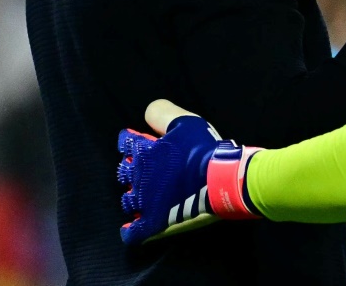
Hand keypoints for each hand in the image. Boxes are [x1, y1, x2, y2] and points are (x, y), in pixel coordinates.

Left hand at [117, 100, 260, 244]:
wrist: (221, 179)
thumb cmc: (204, 149)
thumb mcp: (185, 121)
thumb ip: (162, 113)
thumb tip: (147, 113)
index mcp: (143, 152)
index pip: (126, 143)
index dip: (130, 140)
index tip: (136, 140)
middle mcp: (138, 177)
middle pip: (124, 172)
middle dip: (131, 168)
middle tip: (145, 167)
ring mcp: (144, 202)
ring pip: (128, 200)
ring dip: (134, 195)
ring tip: (143, 195)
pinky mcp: (153, 223)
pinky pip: (133, 232)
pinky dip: (131, 230)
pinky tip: (132, 228)